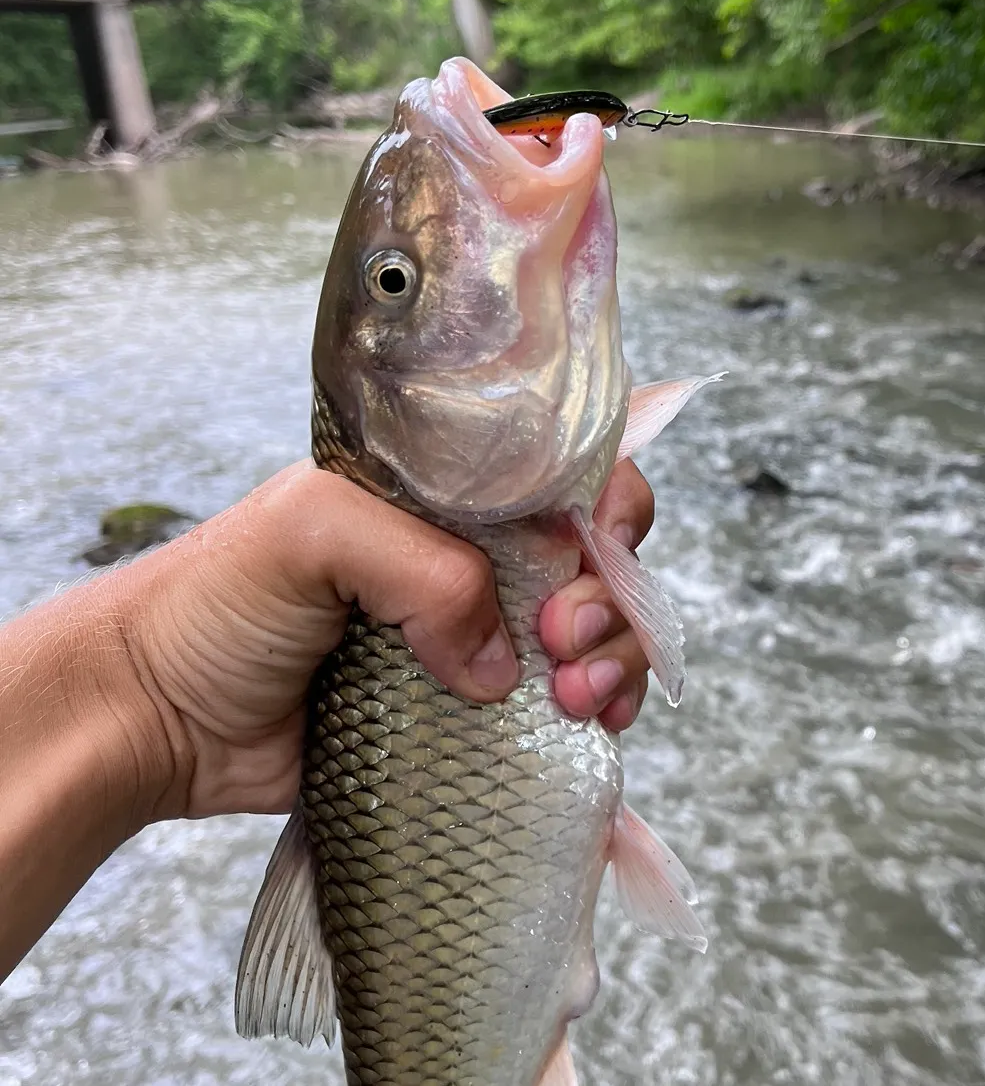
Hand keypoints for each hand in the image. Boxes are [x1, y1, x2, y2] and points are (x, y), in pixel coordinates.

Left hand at [114, 459, 656, 820]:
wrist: (151, 717)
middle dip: (609, 600)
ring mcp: (477, 637)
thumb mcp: (315, 529)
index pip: (565, 475)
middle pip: (598, 559)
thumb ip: (426, 569)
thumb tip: (501, 666)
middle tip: (560, 643)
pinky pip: (558, 710)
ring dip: (614, 661)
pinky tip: (590, 727)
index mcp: (448, 493)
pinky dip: (595, 715)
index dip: (602, 510)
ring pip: (595, 635)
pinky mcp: (467, 717)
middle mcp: (475, 557)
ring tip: (576, 701)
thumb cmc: (216, 600)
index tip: (589, 557)